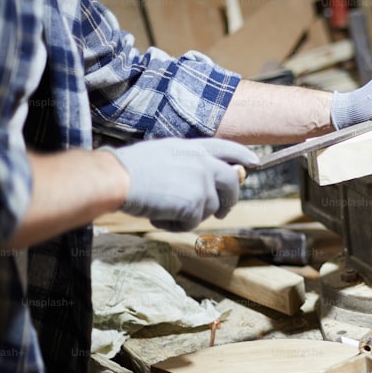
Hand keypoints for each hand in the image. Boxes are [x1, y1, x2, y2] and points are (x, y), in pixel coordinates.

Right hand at [106, 138, 257, 231]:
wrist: (118, 178)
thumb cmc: (131, 168)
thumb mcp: (165, 153)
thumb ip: (188, 162)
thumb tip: (206, 178)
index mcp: (195, 148)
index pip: (228, 148)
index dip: (242, 156)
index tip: (253, 163)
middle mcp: (204, 162)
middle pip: (232, 182)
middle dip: (229, 200)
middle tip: (222, 212)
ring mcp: (202, 183)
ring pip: (211, 207)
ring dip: (190, 214)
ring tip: (164, 209)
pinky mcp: (195, 204)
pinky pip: (193, 223)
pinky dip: (177, 225)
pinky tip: (159, 216)